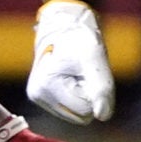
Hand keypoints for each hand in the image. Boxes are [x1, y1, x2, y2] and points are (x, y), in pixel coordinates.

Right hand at [28, 0, 113, 123]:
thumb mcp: (94, 59)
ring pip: (75, 114)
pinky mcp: (41, 97)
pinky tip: (71, 77)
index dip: (94, 93)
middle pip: (79, 116)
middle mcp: (37, 95)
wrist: (62, 25)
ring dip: (82, 96)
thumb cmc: (79, 39)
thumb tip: (103, 116)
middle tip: (83, 72)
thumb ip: (101, 88)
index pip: (85, 111)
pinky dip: (76, 95)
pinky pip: (69, 108)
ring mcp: (38, 97)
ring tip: (76, 73)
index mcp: (46, 87)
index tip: (87, 71)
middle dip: (88, 96)